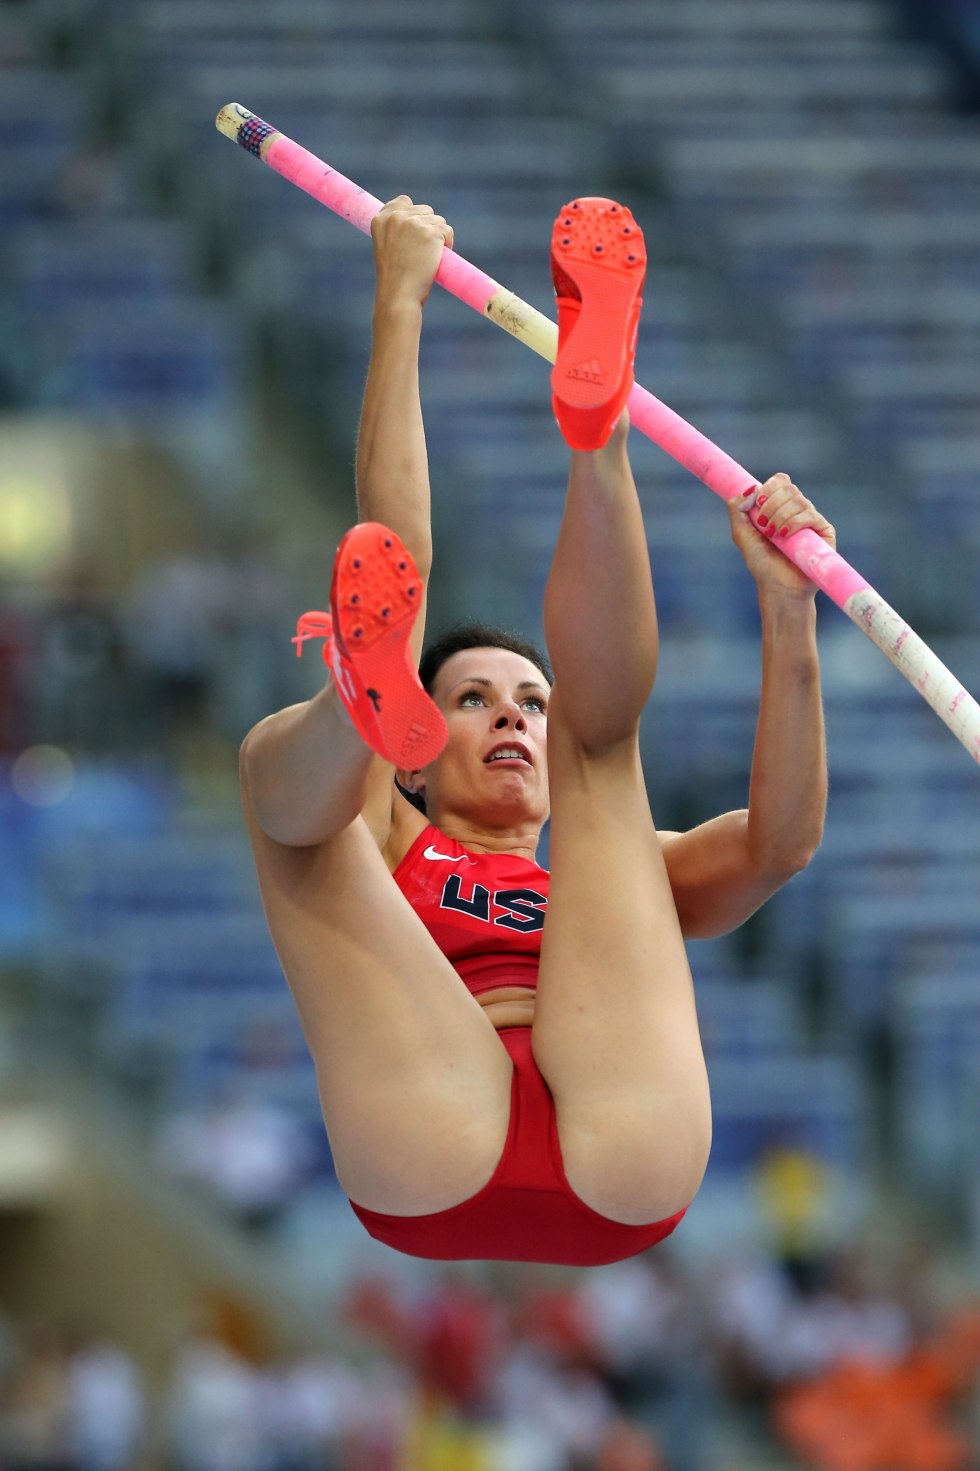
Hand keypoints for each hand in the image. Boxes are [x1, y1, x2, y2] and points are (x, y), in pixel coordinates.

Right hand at [371, 196, 453, 308]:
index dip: (414, 215)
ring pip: (438, 220)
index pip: (404, 201)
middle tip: (421, 252)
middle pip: (425, 210)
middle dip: (428, 228)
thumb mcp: (386, 249)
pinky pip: (448, 231)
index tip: (416, 232)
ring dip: (438, 237)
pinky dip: (448, 244)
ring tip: (428, 258)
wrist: (398, 296)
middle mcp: (396, 217)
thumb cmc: (394, 279)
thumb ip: (395, 231)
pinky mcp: (431, 232)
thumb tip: (416, 225)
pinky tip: (438, 258)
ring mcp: (413, 223)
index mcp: (380, 220)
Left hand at [727, 474, 835, 599]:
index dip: (769, 487)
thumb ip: (736, 509)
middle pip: (789, 488)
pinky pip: (810, 515)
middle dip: (771, 504)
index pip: (780, 481)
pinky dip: (794, 523)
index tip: (758, 503)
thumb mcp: (741, 534)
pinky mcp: (825, 531)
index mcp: (780, 507)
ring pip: (799, 500)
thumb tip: (750, 488)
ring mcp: (812, 520)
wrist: (778, 587)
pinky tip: (785, 536)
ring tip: (773, 536)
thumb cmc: (761, 564)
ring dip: (780, 516)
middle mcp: (798, 510)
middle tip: (763, 526)